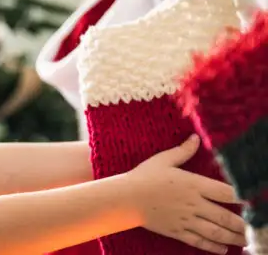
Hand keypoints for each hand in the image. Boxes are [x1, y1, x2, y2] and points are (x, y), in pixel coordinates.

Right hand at [127, 134, 245, 253]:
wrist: (126, 198)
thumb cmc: (144, 177)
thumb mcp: (163, 160)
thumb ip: (183, 151)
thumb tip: (196, 138)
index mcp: (192, 184)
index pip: (224, 192)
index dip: (242, 197)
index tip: (253, 201)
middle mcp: (193, 204)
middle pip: (225, 216)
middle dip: (243, 223)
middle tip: (256, 227)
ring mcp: (186, 220)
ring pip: (216, 232)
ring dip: (234, 237)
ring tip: (246, 240)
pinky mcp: (177, 231)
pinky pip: (199, 241)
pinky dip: (213, 246)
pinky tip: (223, 248)